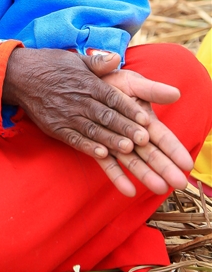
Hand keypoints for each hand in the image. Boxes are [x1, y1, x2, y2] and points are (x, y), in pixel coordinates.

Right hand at [2, 48, 192, 196]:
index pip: (112, 97)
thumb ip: (97, 62)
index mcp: (86, 82)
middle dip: (125, 128)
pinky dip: (88, 147)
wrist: (19, 75)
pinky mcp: (55, 127)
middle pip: (106, 116)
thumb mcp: (75, 59)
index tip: (145, 119)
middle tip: (144, 139)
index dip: (129, 109)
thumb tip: (116, 57)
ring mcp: (66, 115)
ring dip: (111, 140)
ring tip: (129, 149)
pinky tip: (102, 155)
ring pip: (93, 130)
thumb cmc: (51, 65)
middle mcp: (78, 99)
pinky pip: (74, 139)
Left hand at [91, 59, 192, 196]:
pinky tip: (127, 191)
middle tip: (179, 183)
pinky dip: (117, 177)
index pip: (162, 136)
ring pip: (133, 161)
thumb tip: (176, 93)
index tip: (187, 163)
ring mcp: (116, 143)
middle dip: (165, 167)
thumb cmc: (113, 81)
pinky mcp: (98, 147)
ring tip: (159, 189)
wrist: (84, 83)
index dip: (174, 149)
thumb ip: (151, 90)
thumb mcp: (132, 83)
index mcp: (143, 119)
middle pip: (150, 153)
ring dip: (145, 174)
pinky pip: (107, 163)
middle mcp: (132, 134)